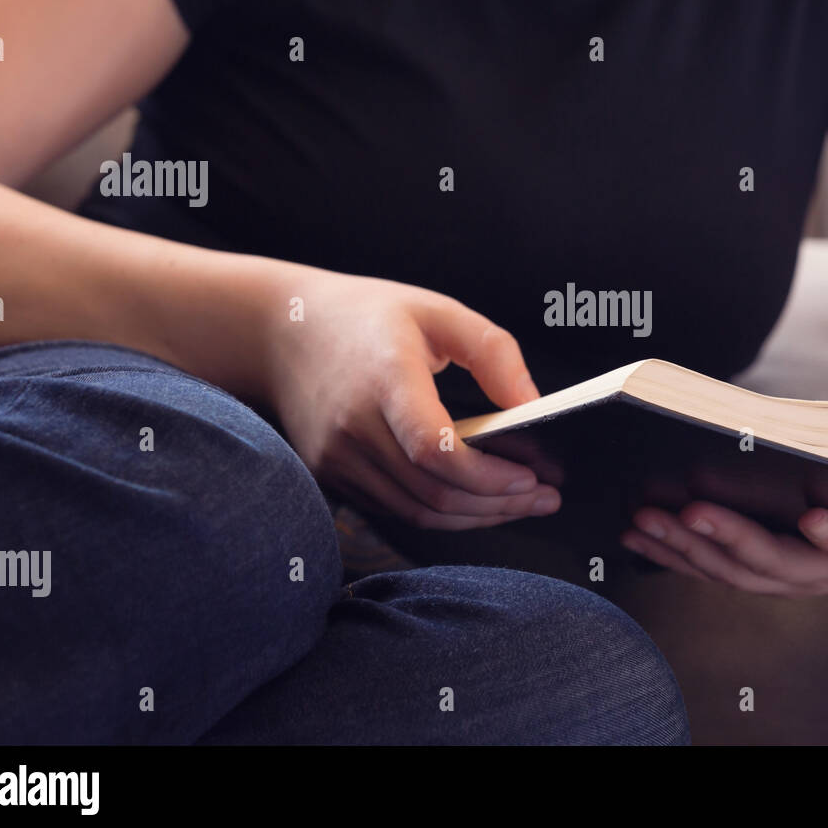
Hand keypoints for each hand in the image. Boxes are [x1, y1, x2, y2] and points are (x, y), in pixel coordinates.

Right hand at [264, 271, 558, 528]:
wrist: (280, 330)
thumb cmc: (366, 316)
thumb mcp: (436, 310)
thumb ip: (492, 351)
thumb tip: (531, 403)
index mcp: (384, 378)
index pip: (434, 447)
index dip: (486, 475)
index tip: (531, 476)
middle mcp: (353, 426)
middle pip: (434, 491)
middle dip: (500, 504)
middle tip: (547, 497)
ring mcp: (337, 456)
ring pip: (417, 511)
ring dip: (477, 516)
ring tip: (522, 503)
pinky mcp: (331, 474)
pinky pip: (395, 508)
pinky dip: (442, 512)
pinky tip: (477, 500)